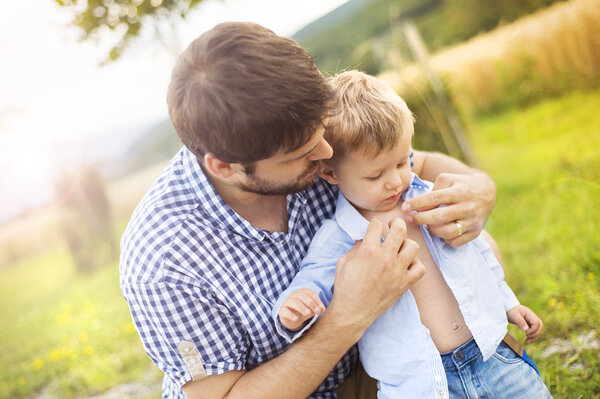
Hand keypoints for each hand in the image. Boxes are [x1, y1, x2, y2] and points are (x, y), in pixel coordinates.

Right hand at [278, 289, 325, 330]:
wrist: (291, 319)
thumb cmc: (302, 311)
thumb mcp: (311, 310)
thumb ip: (316, 309)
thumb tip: (322, 309)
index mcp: (301, 293)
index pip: (309, 293)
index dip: (316, 300)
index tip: (322, 308)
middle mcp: (293, 295)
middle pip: (302, 296)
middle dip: (311, 303)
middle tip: (317, 311)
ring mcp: (286, 302)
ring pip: (294, 302)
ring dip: (302, 308)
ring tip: (308, 314)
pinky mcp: (281, 310)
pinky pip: (285, 311)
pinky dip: (291, 315)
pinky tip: (296, 319)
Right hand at [326, 217, 425, 338]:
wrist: (352, 312)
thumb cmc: (345, 287)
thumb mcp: (343, 262)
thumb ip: (356, 248)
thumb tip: (365, 240)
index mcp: (368, 251)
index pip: (377, 224)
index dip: (375, 223)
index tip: (375, 227)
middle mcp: (385, 258)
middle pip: (400, 229)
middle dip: (396, 223)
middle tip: (393, 226)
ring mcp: (397, 271)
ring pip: (413, 246)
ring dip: (406, 244)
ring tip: (399, 247)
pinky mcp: (404, 283)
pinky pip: (420, 268)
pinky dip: (415, 264)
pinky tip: (406, 265)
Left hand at [401, 172, 495, 246]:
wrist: (487, 192)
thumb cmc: (460, 184)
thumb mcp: (447, 179)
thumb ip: (433, 190)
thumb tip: (420, 207)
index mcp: (460, 191)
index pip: (434, 199)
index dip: (417, 204)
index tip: (404, 208)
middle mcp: (468, 207)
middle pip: (439, 217)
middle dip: (420, 219)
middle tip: (409, 219)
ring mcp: (473, 222)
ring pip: (447, 232)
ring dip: (432, 230)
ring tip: (427, 224)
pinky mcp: (475, 233)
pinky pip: (455, 242)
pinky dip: (444, 238)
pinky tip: (439, 231)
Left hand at [507, 305, 543, 343]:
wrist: (507, 308)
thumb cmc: (510, 310)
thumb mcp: (514, 316)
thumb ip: (520, 322)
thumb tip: (526, 330)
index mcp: (530, 314)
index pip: (537, 323)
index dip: (533, 329)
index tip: (526, 333)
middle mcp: (532, 317)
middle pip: (540, 327)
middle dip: (535, 334)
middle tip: (527, 338)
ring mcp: (531, 321)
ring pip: (538, 330)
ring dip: (534, 337)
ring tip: (527, 342)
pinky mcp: (528, 324)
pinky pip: (533, 331)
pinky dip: (531, 336)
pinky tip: (527, 340)